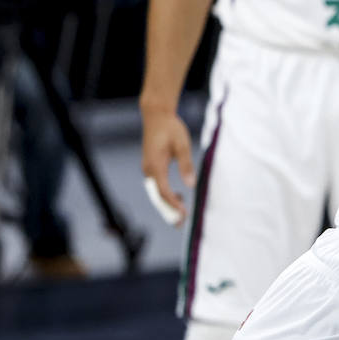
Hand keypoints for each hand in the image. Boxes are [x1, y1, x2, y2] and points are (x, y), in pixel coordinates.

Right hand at [140, 109, 195, 226]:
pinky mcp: (151, 166)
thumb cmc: (171, 128)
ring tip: (181, 215)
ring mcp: (148, 169)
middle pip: (157, 196)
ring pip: (156, 192)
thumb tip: (190, 185)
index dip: (173, 205)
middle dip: (168, 211)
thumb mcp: (183, 145)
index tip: (183, 213)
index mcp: (155, 166)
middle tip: (181, 224)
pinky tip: (178, 198)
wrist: (156, 116)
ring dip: (167, 204)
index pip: (163, 191)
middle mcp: (148, 170)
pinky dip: (166, 195)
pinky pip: (157, 186)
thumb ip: (186, 165)